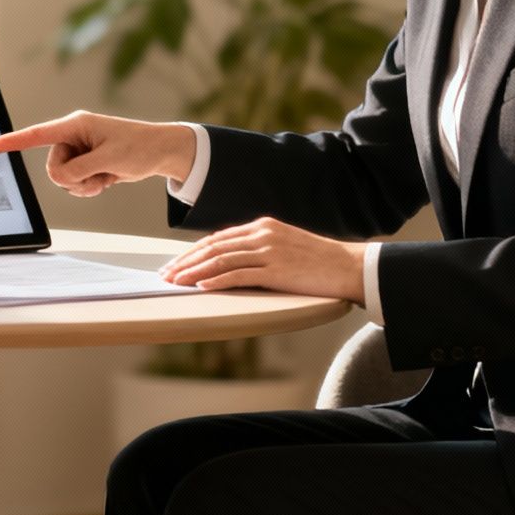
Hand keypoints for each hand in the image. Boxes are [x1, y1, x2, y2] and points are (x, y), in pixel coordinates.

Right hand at [0, 111, 196, 196]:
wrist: (161, 152)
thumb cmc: (139, 147)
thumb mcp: (109, 160)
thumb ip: (80, 170)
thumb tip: (60, 179)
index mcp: (74, 125)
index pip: (34, 135)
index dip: (8, 142)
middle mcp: (72, 137)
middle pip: (52, 168)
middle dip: (73, 177)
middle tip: (99, 173)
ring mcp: (77, 151)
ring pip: (62, 180)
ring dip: (84, 185)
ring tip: (106, 176)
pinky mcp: (84, 163)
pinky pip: (74, 185)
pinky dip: (89, 188)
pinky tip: (106, 180)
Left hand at [158, 216, 366, 301]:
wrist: (349, 266)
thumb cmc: (317, 261)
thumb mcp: (284, 246)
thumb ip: (259, 249)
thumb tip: (232, 263)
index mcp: (262, 227)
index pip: (217, 239)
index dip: (193, 252)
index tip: (175, 264)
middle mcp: (262, 235)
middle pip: (213, 248)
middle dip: (185, 262)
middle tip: (165, 275)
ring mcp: (269, 251)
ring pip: (221, 261)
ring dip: (194, 272)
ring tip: (175, 282)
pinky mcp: (276, 270)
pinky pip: (239, 275)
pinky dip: (217, 281)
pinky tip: (201, 288)